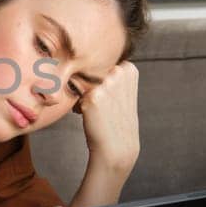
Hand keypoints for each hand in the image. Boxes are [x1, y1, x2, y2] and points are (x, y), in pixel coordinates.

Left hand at [76, 61, 139, 176]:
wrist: (117, 146)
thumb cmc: (116, 119)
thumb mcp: (121, 92)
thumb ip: (112, 75)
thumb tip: (83, 60)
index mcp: (129, 69)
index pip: (101, 66)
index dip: (101, 82)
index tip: (110, 98)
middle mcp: (119, 72)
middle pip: (90, 72)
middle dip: (90, 87)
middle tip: (102, 107)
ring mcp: (106, 84)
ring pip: (82, 83)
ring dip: (83, 96)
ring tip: (97, 112)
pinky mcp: (92, 96)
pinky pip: (76, 95)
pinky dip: (79, 106)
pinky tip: (89, 116)